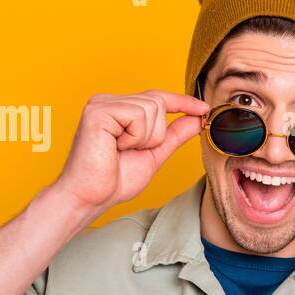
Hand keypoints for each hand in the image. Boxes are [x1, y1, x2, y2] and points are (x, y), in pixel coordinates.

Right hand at [53, 90, 207, 216]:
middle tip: (132, 151)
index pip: (157, 97)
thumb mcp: (154, 154)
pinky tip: (115, 147)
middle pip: (158, 102)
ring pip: (152, 108)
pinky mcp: (98, 111)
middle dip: (156, 134)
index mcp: (119, 109)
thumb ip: (174, 135)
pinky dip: (135, 137)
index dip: (182, 102)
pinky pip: (137, 115)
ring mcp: (102, 104)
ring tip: (121, 150)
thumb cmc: (114, 179)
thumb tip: (196, 119)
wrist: (90, 197)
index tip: (204, 108)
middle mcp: (109, 101)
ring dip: (145, 138)